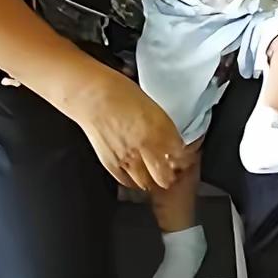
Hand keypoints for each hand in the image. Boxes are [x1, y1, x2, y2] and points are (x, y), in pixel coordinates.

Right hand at [66, 68, 185, 190]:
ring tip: (155, 175)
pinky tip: (137, 174)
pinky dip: (135, 181)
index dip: (185, 160)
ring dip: (153, 181)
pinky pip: (128, 182)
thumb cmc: (121, 94)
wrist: (93, 97)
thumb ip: (165, 128)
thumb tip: (173, 142)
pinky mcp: (111, 164)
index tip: (185, 159)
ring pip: (147, 183)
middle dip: (171, 176)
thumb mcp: (154, 108)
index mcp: (161, 130)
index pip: (181, 156)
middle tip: (172, 171)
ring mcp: (128, 158)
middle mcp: (146, 147)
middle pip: (165, 177)